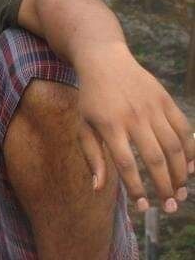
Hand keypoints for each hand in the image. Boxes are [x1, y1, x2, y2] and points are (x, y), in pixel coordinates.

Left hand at [77, 47, 194, 212]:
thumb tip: (98, 189)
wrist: (104, 61)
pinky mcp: (165, 99)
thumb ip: (92, 157)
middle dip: (164, 187)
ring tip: (180, 193)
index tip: (144, 206)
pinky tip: (190, 168)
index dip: (137, 188)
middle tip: (169, 207)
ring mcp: (151, 107)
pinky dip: (191, 150)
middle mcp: (133, 117)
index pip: (126, 164)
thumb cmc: (92, 98)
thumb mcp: (84, 125)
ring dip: (180, 174)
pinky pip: (183, 129)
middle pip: (155, 159)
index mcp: (110, 125)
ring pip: (173, 147)